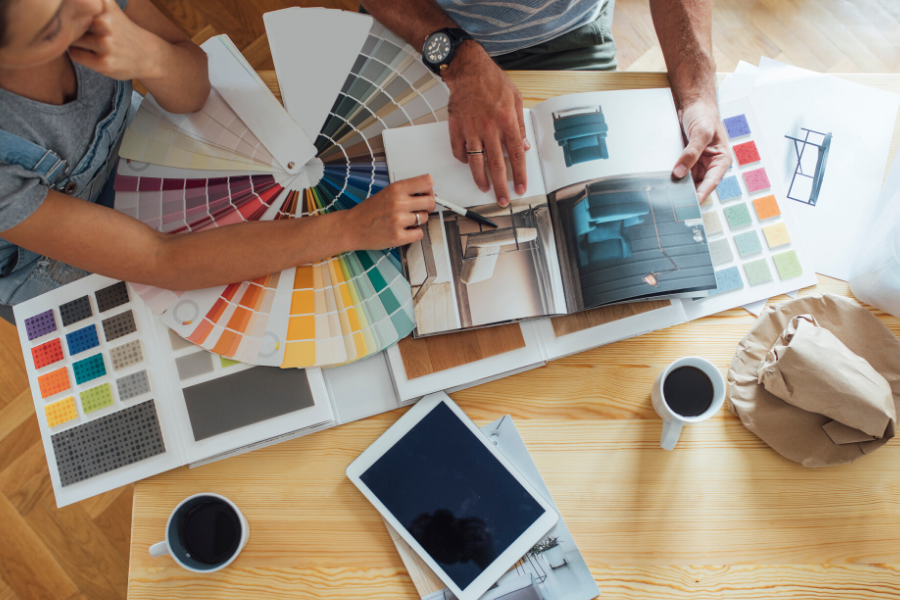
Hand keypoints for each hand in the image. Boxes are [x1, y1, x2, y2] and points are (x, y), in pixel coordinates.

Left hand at [68, 0, 161, 80]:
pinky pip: (75, 54)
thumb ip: (87, 3)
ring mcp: (105, 43)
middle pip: (68, 21)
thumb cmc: (120, 30)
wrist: (147, 55)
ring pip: (71, 39)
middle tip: (87, 32)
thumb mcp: (107, 7)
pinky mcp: (104, 62)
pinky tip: (92, 53)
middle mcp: (105, 22)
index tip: (74, 14)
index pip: (73, 5)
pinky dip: (78, 54)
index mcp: (105, 4)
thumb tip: (55, 8)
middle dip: (72, 26)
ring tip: (91, 43)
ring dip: (75, 41)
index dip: (69, 10)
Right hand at [343, 175, 436, 249]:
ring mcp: (398, 221)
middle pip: (431, 202)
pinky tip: (402, 230)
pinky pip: (419, 234)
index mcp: (396, 189)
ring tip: (403, 221)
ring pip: (424, 218)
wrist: (351, 227)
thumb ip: (406, 192)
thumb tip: (429, 194)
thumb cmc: (369, 211)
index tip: (424, 194)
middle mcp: (398, 203)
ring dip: (418, 221)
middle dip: (427, 207)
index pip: (427, 181)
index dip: (429, 189)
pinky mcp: (398, 237)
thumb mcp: (387, 193)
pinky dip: (413, 233)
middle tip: (418, 210)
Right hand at [444, 43, 528, 206]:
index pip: (517, 155)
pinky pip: (459, 151)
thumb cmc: (492, 81)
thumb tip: (525, 146)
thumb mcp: (516, 98)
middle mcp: (490, 127)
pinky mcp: (456, 127)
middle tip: (503, 199)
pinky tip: (469, 163)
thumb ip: (520, 125)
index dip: (519, 174)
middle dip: (501, 186)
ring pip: (476, 162)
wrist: (468, 69)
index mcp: (507, 121)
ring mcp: (471, 128)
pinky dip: (464, 160)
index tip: (521, 187)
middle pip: (496, 164)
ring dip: (481, 179)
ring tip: (485, 188)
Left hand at [673, 97, 731, 202]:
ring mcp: (697, 165)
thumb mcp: (701, 133)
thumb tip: (679, 172)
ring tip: (665, 195)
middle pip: (698, 185)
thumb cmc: (704, 115)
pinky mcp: (686, 162)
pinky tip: (662, 183)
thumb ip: (691, 153)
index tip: (690, 204)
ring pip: (687, 182)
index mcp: (721, 160)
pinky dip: (672, 179)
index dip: (701, 194)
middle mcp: (710, 165)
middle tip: (672, 202)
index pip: (711, 183)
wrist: (694, 104)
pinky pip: (679, 174)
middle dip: (687, 193)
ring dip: (678, 187)